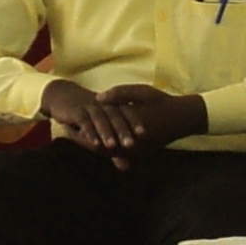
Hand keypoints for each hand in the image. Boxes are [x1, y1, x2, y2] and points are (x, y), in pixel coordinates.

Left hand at [40, 80, 204, 160]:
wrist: (181, 119)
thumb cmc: (162, 103)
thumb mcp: (141, 92)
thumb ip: (119, 94)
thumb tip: (98, 98)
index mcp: (126, 129)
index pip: (96, 134)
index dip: (78, 130)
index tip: (64, 122)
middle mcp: (128, 144)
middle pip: (96, 146)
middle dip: (80, 138)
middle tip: (63, 130)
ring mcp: (133, 151)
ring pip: (104, 152)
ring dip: (89, 143)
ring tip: (74, 134)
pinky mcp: (136, 153)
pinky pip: (114, 152)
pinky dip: (102, 146)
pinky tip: (93, 139)